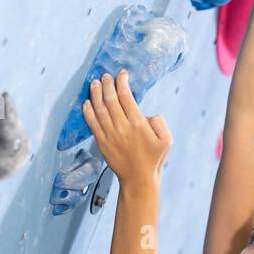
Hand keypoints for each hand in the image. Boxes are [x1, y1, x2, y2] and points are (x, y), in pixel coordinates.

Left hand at [83, 70, 173, 187]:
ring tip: (95, 83)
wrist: (138, 179)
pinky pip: (92, 123)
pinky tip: (86, 102)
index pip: (126, 96)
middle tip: (106, 76)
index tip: (122, 74)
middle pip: (110, 99)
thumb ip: (159, 122)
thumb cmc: (154, 159)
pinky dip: (88, 111)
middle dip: (107, 84)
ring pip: (99, 109)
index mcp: (138, 124)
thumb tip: (147, 114)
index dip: (122, 82)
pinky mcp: (101, 143)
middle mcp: (122, 128)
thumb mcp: (167, 140)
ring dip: (96, 93)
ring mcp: (110, 135)